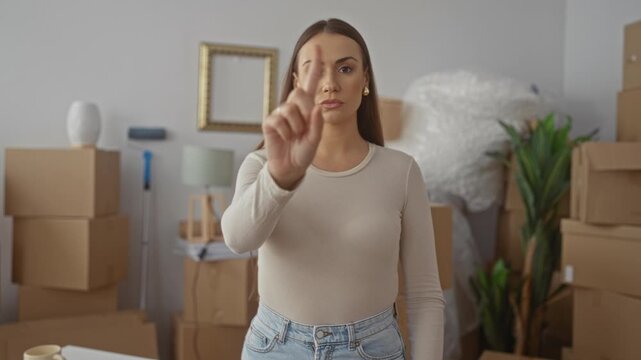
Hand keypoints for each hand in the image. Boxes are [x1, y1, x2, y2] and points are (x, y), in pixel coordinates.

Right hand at [262, 45, 323, 189]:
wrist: (290, 167)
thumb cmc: (304, 152)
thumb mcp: (315, 140)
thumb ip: (317, 124)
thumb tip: (317, 107)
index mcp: (307, 107)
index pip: (310, 83)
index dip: (315, 66)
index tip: (319, 47)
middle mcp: (292, 107)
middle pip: (299, 93)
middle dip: (305, 111)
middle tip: (304, 129)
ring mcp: (280, 113)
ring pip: (290, 110)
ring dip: (296, 127)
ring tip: (294, 137)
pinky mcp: (269, 122)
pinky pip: (278, 121)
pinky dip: (285, 133)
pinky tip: (284, 138)